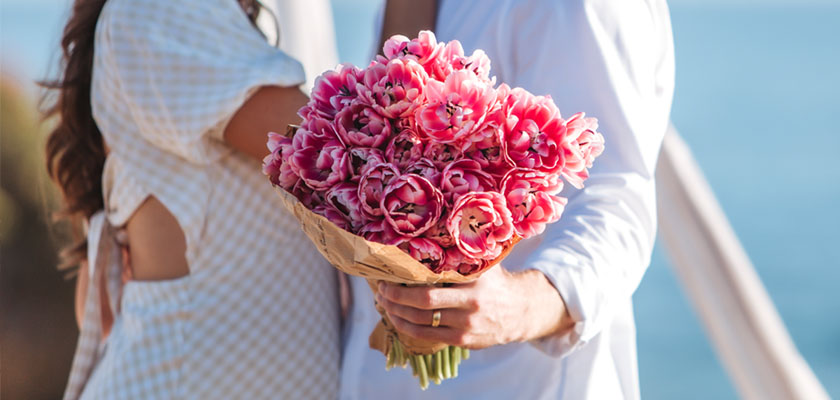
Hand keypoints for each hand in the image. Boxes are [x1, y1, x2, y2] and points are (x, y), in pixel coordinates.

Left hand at [376, 266, 573, 348]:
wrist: (521, 311)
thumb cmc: (495, 280)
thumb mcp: (485, 262)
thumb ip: (464, 249)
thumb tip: (435, 225)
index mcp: (474, 281)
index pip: (433, 281)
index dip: (405, 280)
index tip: (388, 273)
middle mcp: (470, 305)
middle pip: (424, 303)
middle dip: (396, 297)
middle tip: (381, 290)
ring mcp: (466, 326)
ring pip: (422, 323)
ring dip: (397, 314)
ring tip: (384, 304)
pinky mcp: (463, 341)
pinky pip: (428, 337)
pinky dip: (408, 328)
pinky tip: (398, 319)